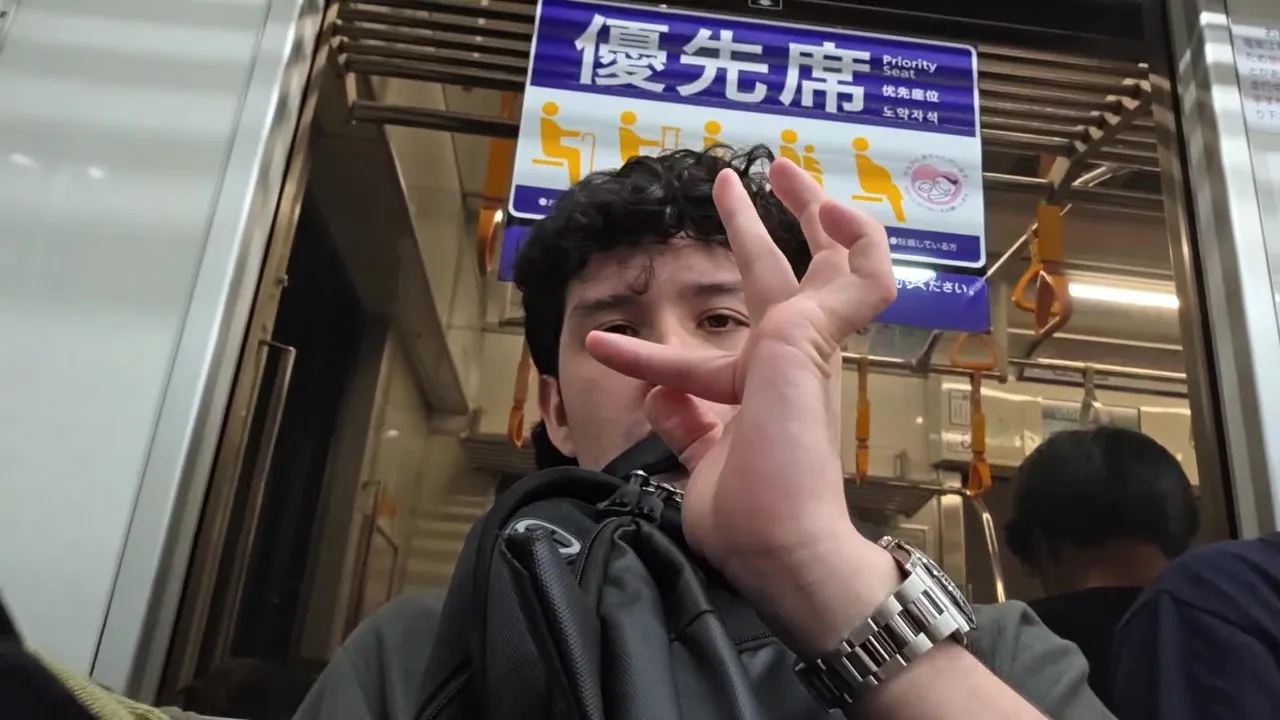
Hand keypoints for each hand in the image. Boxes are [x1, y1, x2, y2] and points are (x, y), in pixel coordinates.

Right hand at [584, 158, 898, 646]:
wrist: (774, 537)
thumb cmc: (792, 441)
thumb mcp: (808, 346)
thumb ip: (829, 293)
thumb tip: (840, 239)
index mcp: (807, 333)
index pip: (830, 258)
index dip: (815, 209)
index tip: (777, 171)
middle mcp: (780, 360)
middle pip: (765, 282)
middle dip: (745, 229)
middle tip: (723, 181)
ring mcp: (744, 404)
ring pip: (698, 355)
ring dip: (652, 341)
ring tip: (604, 329)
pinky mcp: (711, 445)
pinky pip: (677, 410)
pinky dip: (654, 399)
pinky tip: (628, 389)